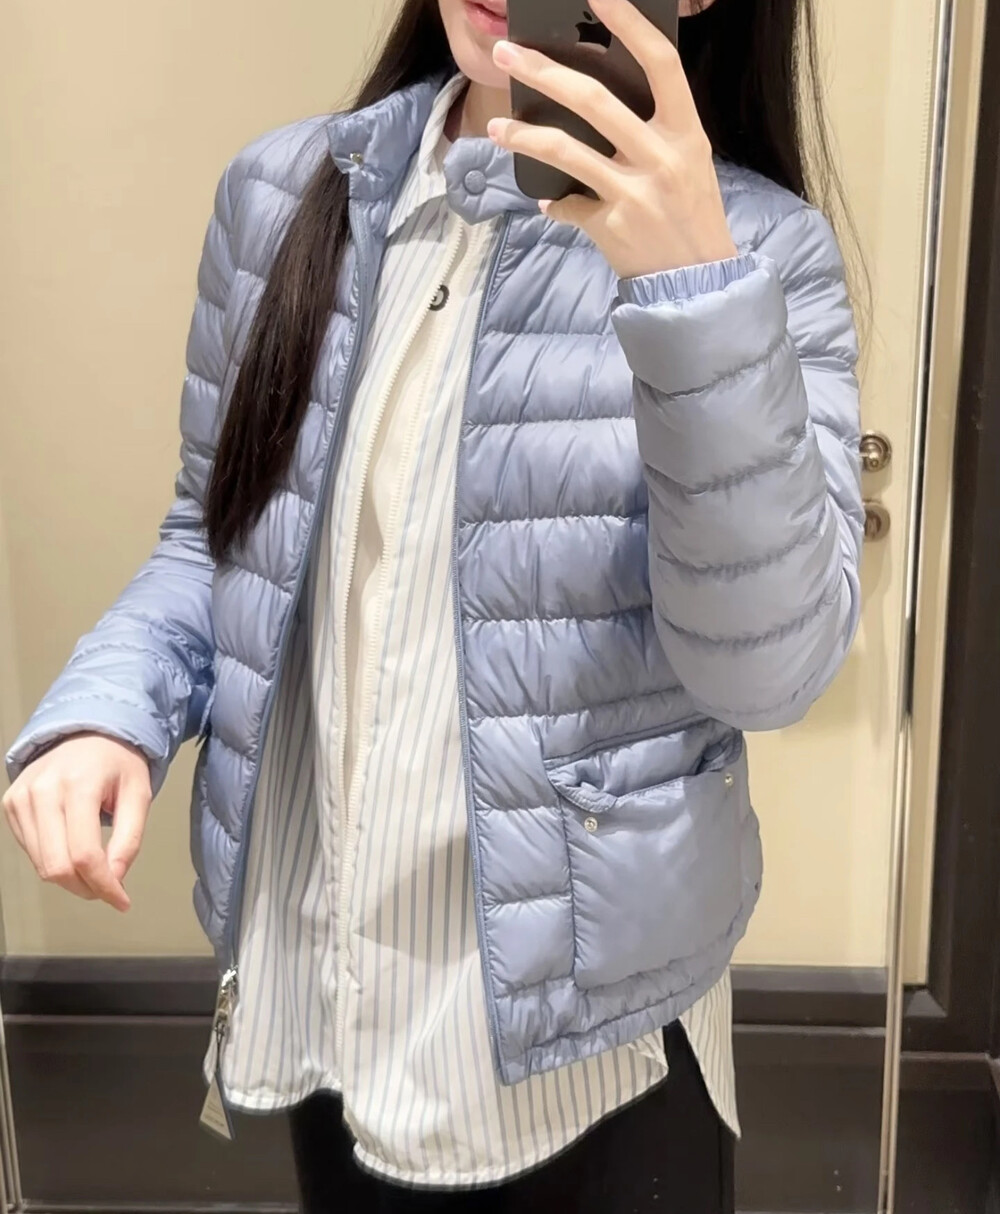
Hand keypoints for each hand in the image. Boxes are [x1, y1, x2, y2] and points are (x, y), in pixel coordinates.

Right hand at [2, 734, 150, 910]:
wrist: (87, 732)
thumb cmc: (117, 763)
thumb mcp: (139, 795)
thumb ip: (130, 840)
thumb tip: (114, 880)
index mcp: (79, 784)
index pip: (85, 853)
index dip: (103, 885)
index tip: (122, 901)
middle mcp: (43, 790)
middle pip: (57, 865)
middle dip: (86, 887)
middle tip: (108, 888)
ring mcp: (21, 797)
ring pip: (41, 864)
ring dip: (70, 879)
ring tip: (94, 869)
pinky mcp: (11, 803)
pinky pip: (30, 850)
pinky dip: (53, 860)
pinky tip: (72, 847)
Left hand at [488, 0, 737, 278]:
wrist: (696, 282)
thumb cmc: (690, 213)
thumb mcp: (688, 160)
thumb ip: (652, 127)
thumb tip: (594, 97)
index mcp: (686, 131)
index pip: (660, 62)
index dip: (629, 23)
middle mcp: (662, 156)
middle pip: (594, 100)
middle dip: (543, 72)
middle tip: (507, 53)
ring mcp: (635, 192)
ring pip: (566, 150)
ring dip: (523, 135)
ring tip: (494, 127)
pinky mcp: (611, 225)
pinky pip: (567, 205)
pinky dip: (553, 204)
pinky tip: (547, 202)